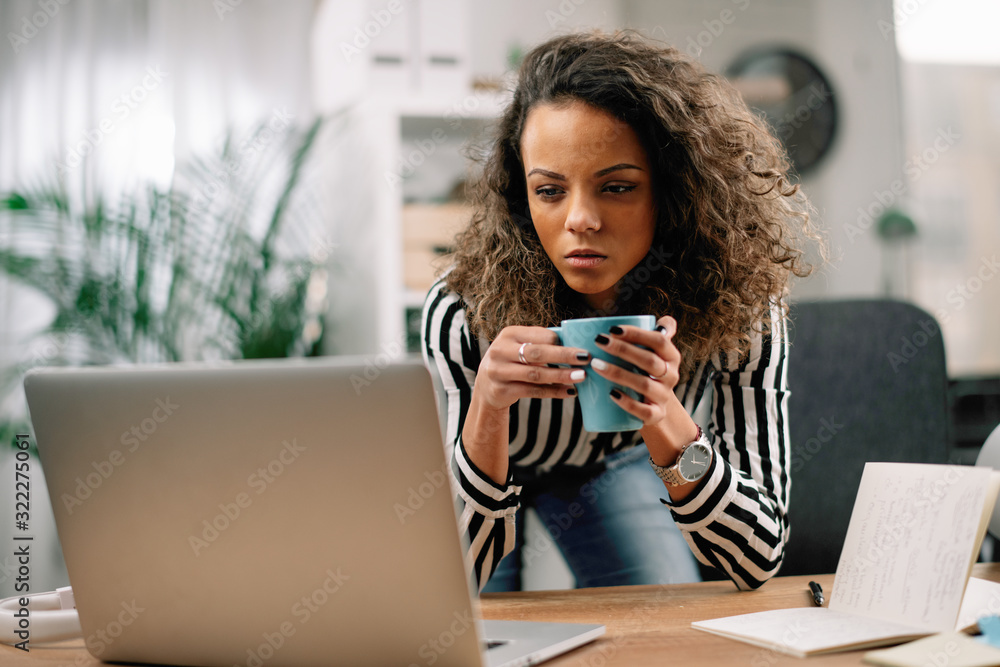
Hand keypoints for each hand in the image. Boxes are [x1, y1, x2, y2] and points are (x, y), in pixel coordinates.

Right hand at [473, 326, 590, 410]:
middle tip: (586, 358)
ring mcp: (498, 371)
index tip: (581, 346)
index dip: (561, 341)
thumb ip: (541, 343)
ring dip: (561, 376)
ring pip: (536, 374)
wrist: (485, 387)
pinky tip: (569, 392)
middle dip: (564, 356)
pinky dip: (553, 392)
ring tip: (581, 376)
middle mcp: (500, 350)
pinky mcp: (501, 390)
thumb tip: (575, 345)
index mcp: (509, 334)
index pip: (540, 335)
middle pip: (537, 353)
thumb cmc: (512, 362)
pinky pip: (533, 391)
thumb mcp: (519, 347)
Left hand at [588, 316, 687, 428]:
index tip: (612, 329)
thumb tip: (663, 322)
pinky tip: (611, 394)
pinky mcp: (656, 415)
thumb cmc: (648, 373)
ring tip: (596, 364)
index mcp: (671, 357)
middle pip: (649, 361)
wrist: (656, 408)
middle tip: (599, 341)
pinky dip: (627, 402)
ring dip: (619, 373)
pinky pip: (644, 411)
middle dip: (623, 350)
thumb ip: (659, 335)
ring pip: (644, 385)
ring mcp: (664, 396)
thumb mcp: (656, 354)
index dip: (637, 334)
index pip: (659, 340)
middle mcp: (671, 376)